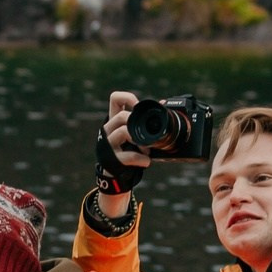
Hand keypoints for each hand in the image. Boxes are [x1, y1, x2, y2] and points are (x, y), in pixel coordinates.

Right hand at [96, 90, 145, 216]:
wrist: (117, 174)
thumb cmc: (128, 149)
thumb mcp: (134, 132)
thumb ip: (144, 119)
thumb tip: (163, 102)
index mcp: (114, 119)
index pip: (115, 99)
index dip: (128, 98)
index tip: (138, 107)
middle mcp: (108, 129)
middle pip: (121, 116)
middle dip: (137, 123)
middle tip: (146, 133)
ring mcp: (109, 144)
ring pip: (123, 132)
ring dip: (140, 141)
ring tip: (147, 150)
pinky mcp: (112, 159)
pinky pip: (128, 155)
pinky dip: (141, 159)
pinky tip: (147, 161)